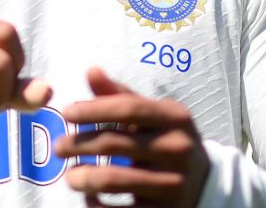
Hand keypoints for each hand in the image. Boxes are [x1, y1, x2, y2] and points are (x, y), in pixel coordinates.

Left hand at [55, 67, 209, 206]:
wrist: (206, 183)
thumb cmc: (168, 140)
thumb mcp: (155, 115)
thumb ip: (121, 95)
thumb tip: (91, 71)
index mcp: (174, 117)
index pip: (128, 108)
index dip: (94, 109)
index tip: (67, 112)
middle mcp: (177, 148)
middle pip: (114, 143)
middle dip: (78, 144)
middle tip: (58, 147)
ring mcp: (173, 182)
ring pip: (114, 179)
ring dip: (82, 177)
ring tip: (70, 176)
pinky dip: (97, 205)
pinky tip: (89, 197)